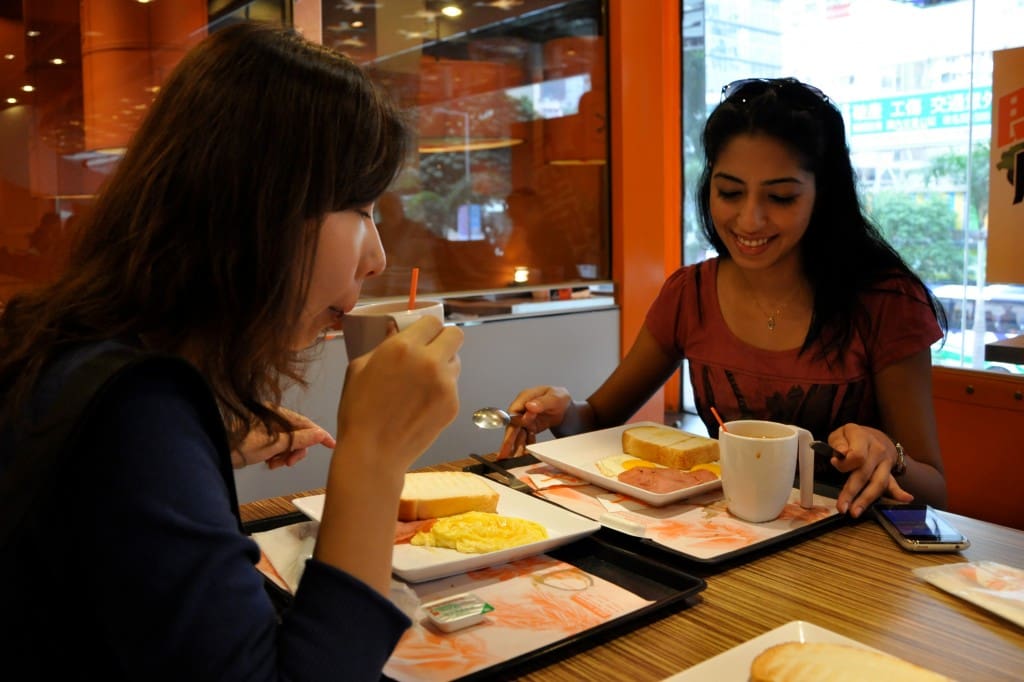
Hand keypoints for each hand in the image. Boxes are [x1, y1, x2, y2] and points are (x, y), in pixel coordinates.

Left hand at [232, 405, 336, 469]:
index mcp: (277, 415)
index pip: (306, 424)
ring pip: (288, 444)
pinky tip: (270, 462)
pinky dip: (278, 457)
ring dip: (286, 456)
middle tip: (289, 462)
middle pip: (298, 436)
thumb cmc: (238, 443)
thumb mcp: (274, 443)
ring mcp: (267, 429)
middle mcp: (273, 420)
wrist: (216, 450)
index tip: (330, 444)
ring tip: (275, 463)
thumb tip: (318, 435)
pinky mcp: (261, 439)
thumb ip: (298, 439)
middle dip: (296, 451)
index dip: (319, 435)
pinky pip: (278, 448)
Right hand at [335, 315, 462, 472]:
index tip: (421, 335)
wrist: (373, 453)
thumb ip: (383, 345)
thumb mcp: (359, 368)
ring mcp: (445, 384)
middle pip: (456, 335)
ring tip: (422, 382)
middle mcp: (430, 361)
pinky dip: (441, 390)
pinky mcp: (453, 405)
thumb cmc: (358, 410)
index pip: (433, 321)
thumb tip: (396, 330)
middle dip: (444, 340)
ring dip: (443, 365)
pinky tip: (421, 403)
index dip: (427, 327)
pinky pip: (452, 387)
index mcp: (404, 347)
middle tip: (430, 351)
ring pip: (456, 362)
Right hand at [496, 386, 571, 458]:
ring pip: (518, 435)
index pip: (514, 411)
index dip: (517, 420)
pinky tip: (525, 455)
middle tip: (504, 452)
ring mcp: (526, 420)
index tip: (522, 427)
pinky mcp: (530, 428)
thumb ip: (542, 402)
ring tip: (515, 458)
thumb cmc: (559, 398)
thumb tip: (530, 405)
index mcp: (525, 398)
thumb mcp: (555, 397)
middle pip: (513, 425)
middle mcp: (523, 410)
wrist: (566, 406)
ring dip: (516, 447)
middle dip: (508, 440)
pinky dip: (525, 447)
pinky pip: (526, 439)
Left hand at [828, 423, 912, 517]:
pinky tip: (906, 498)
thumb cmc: (851, 437)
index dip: (844, 463)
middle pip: (865, 473)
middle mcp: (877, 449)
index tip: (834, 463)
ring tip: (855, 512)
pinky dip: (899, 492)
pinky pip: (894, 483)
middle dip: (852, 492)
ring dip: (867, 499)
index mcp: (862, 437)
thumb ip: (838, 443)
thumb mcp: (840, 433)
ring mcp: (885, 462)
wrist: (874, 436)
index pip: (856, 455)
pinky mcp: (889, 472)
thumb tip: (842, 453)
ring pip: (878, 482)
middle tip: (841, 507)